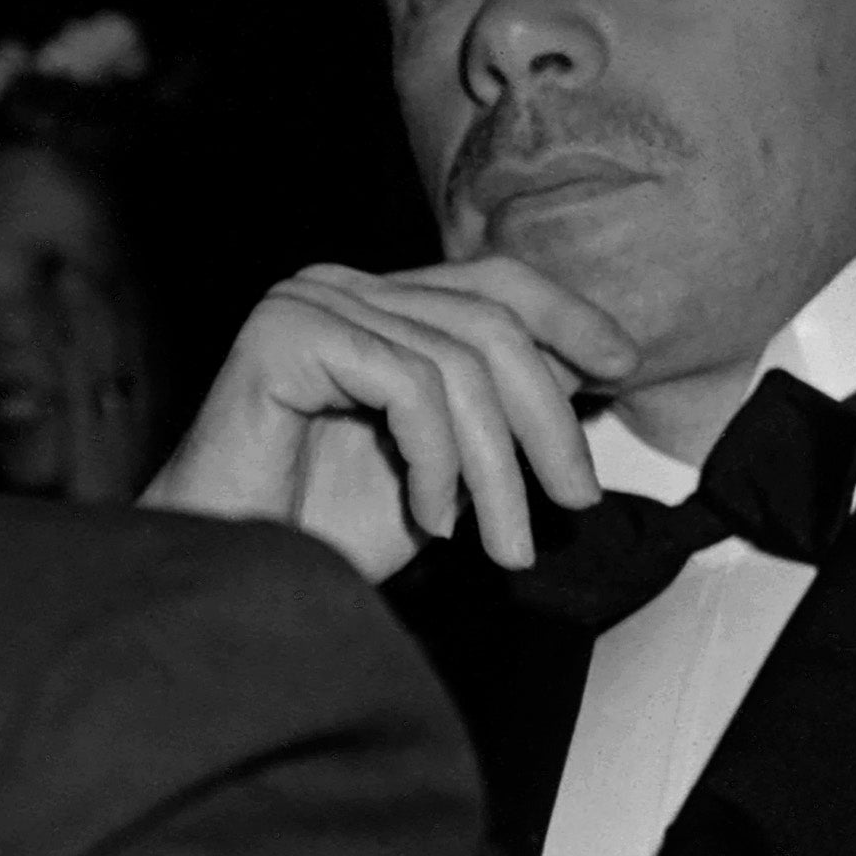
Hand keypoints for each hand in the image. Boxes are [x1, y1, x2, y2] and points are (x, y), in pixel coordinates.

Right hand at [143, 257, 635, 580]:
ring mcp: (303, 303)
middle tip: (576, 504)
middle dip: (548, 420)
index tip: (624, 371)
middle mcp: (334, 286)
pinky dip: (438, 464)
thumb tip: (599, 365)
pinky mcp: (281, 336)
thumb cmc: (321, 532)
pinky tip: (428, 521)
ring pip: (458, 364)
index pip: (492, 279)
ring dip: (498, 470)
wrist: (230, 576)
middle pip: (489, 322)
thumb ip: (500, 408)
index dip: (570, 316)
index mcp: (369, 302)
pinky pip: (408, 384)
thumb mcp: (444, 464)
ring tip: (504, 545)